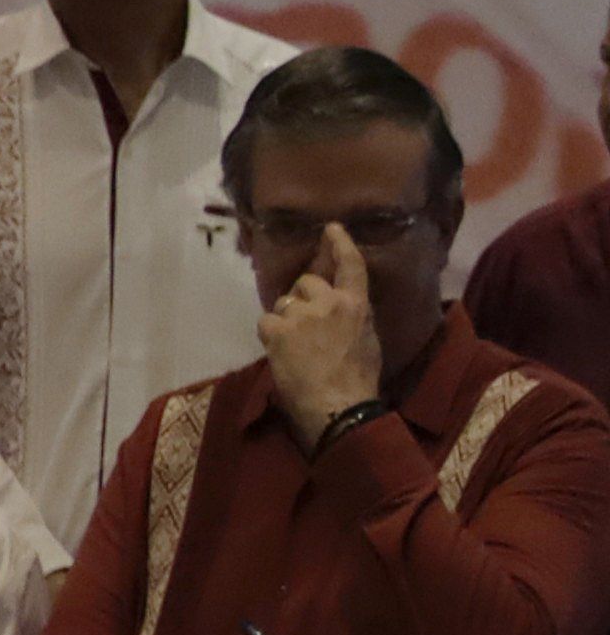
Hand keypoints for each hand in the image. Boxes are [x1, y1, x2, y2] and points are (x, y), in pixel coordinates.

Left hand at [260, 225, 387, 441]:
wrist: (338, 406)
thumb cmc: (358, 379)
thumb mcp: (367, 338)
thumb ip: (353, 314)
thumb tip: (341, 305)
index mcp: (357, 305)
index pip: (350, 266)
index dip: (340, 245)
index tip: (331, 229)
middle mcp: (329, 302)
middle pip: (306, 282)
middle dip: (302, 298)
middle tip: (306, 327)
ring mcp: (301, 314)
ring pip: (283, 302)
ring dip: (286, 319)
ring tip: (297, 347)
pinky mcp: (278, 329)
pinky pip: (266, 321)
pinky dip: (270, 334)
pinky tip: (281, 352)